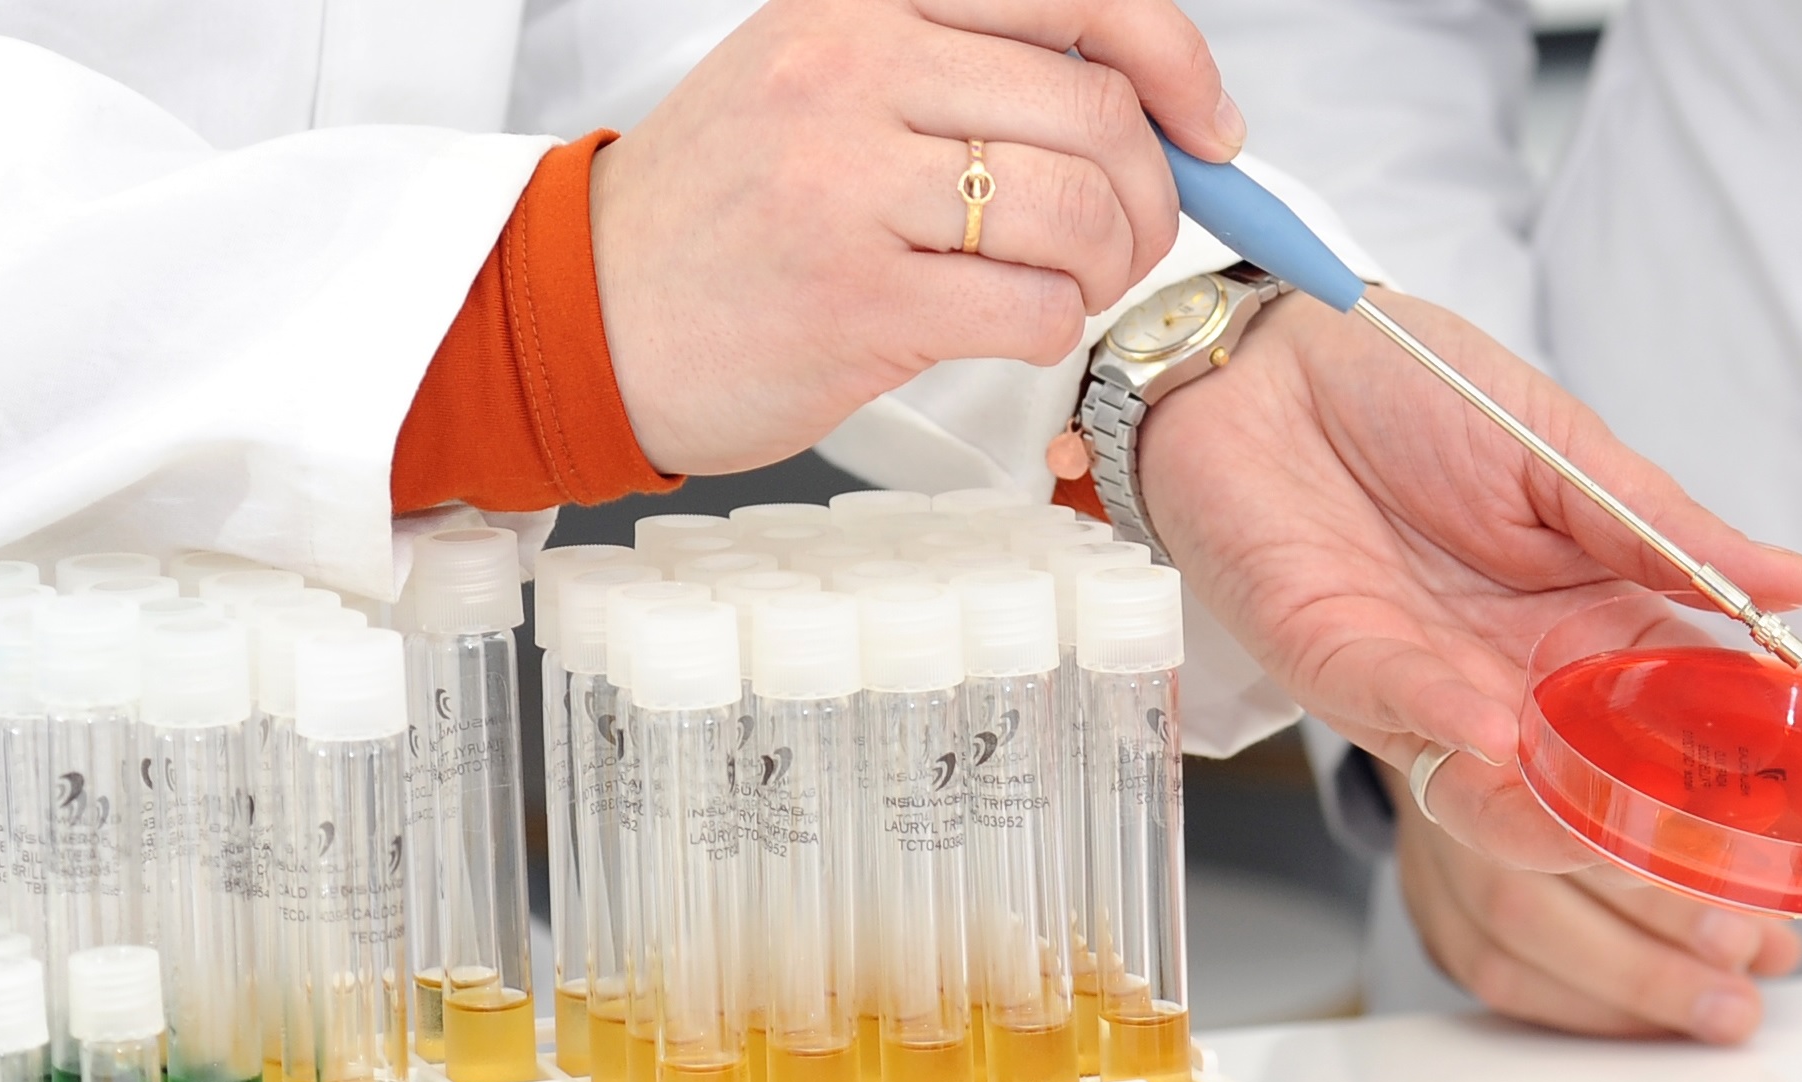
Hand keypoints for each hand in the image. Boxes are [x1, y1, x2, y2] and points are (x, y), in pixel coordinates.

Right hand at [591, 0, 1241, 474]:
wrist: (593, 307)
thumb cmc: (736, 205)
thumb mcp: (836, 80)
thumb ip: (976, 69)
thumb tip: (1156, 103)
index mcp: (863, 0)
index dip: (1175, 60)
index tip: (1209, 127)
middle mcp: (856, 69)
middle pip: (1101, 112)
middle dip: (1152, 194)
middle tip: (1125, 238)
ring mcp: (851, 181)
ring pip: (1080, 210)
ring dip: (1107, 268)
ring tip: (1065, 284)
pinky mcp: (858, 296)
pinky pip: (1036, 308)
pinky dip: (1054, 328)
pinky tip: (1011, 324)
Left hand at [1134, 293, 1801, 1037]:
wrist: (1269, 356)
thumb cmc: (1411, 388)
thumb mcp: (1564, 450)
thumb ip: (1667, 529)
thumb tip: (1797, 584)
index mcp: (1591, 620)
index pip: (1687, 709)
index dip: (1743, 751)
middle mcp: (1519, 676)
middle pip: (1605, 780)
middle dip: (1658, 821)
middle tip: (1719, 840)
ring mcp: (1433, 689)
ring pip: (1505, 794)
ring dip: (1556, 815)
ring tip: (1609, 816)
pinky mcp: (1340, 672)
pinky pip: (1403, 717)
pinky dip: (1450, 729)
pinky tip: (1498, 731)